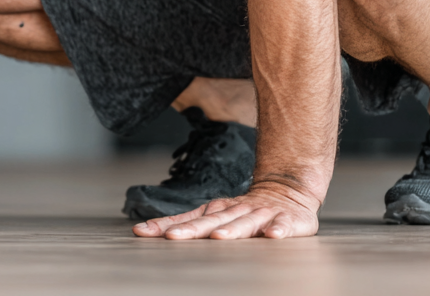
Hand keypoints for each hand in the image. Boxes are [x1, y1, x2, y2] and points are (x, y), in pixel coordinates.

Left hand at [131, 182, 319, 240]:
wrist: (287, 190)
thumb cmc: (245, 210)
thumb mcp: (215, 215)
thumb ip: (187, 223)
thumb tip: (145, 230)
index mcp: (216, 211)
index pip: (187, 219)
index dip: (165, 225)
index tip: (142, 232)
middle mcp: (234, 211)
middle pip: (211, 221)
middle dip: (191, 230)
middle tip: (171, 238)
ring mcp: (260, 215)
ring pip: (244, 223)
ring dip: (232, 230)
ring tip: (219, 238)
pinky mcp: (285, 220)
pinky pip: (281, 226)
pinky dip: (277, 230)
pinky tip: (272, 236)